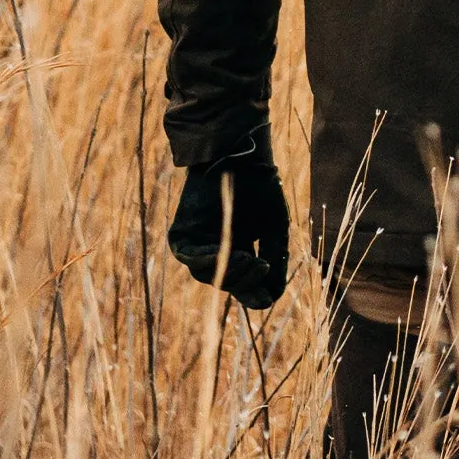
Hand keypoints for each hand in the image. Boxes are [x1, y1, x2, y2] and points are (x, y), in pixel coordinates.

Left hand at [168, 147, 289, 309]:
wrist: (243, 159)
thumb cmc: (261, 189)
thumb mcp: (275, 229)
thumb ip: (275, 260)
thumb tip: (273, 297)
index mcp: (239, 249)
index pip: (244, 282)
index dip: (254, 294)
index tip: (268, 299)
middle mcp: (217, 250)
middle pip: (227, 282)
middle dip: (245, 282)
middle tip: (263, 266)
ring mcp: (199, 245)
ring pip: (209, 275)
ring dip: (230, 273)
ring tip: (250, 259)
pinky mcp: (182, 237)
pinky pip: (192, 259)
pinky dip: (209, 262)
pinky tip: (228, 256)